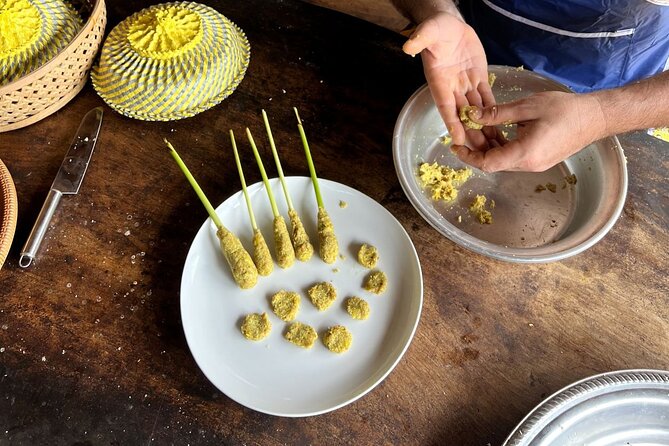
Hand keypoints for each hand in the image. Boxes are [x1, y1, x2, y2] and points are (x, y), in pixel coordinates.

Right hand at [402, 12, 493, 146]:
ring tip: (492, 145)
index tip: (457, 139)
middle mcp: (452, 87)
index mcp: (438, 80)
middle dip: (471, 133)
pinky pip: (486, 98)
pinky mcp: (479, 79)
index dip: (451, 123)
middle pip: (462, 115)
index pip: (445, 105)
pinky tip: (500, 125)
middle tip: (480, 152)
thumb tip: (407, 47)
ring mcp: (465, 84)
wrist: (449, 24)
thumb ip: (420, 38)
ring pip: (476, 110)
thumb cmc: (435, 27)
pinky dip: (492, 111)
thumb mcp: (428, 30)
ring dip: (483, 127)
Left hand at [451, 91, 606, 171]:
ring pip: (502, 160)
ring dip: (488, 147)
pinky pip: (514, 157)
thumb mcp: (528, 106)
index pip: (487, 163)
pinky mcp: (539, 160)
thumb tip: (473, 116)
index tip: (455, 146)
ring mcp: (535, 165)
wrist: (596, 117)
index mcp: (525, 153)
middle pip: (492, 163)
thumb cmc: (566, 109)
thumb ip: (498, 114)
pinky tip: (497, 131)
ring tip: (479, 128)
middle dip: (476, 148)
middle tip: (465, 131)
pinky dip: (502, 146)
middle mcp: (529, 164)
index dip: (468, 156)